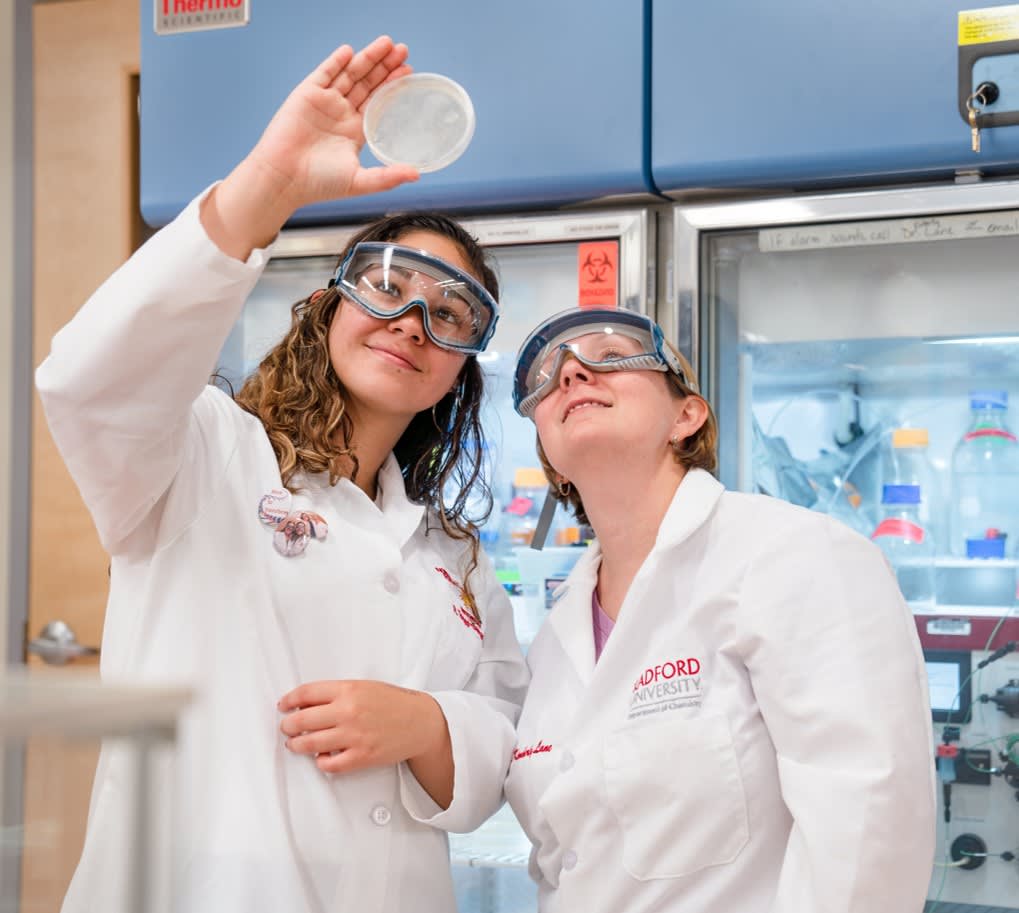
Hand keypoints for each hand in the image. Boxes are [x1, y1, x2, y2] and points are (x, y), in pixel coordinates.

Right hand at [202, 36, 419, 259]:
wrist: (285, 179)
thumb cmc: (319, 184)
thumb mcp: (360, 181)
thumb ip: (388, 177)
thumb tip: (417, 175)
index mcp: (355, 131)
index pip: (378, 102)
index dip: (392, 86)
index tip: (408, 72)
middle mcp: (341, 114)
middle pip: (368, 83)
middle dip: (385, 66)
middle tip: (403, 51)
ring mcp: (324, 103)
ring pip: (350, 74)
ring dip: (367, 58)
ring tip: (386, 44)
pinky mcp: (306, 95)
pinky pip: (324, 73)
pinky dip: (336, 62)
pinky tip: (350, 51)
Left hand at [278, 679, 448, 775]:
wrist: (420, 722)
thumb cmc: (393, 703)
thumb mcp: (364, 687)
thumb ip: (336, 694)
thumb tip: (305, 703)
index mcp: (349, 690)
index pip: (306, 693)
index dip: (289, 699)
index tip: (283, 705)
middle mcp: (349, 712)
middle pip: (302, 720)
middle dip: (288, 725)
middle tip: (287, 727)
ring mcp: (354, 736)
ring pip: (310, 744)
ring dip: (297, 745)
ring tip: (296, 744)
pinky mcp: (361, 757)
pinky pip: (329, 764)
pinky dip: (320, 762)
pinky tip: (321, 757)